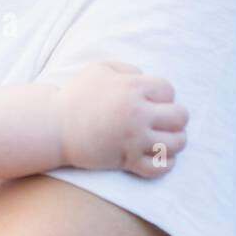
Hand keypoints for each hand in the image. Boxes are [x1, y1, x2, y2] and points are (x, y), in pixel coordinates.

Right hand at [57, 61, 187, 177]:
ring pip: (176, 143)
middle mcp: (136, 113)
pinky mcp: (127, 160)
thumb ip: (126, 68)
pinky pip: (160, 167)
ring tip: (166, 139)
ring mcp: (133, 139)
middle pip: (180, 116)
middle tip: (164, 121)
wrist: (55, 127)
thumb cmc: (76, 96)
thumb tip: (145, 77)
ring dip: (175, 141)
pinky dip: (166, 163)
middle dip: (176, 118)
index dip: (164, 96)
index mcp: (131, 88)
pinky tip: (160, 156)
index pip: (169, 90)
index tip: (153, 102)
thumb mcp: (99, 69)